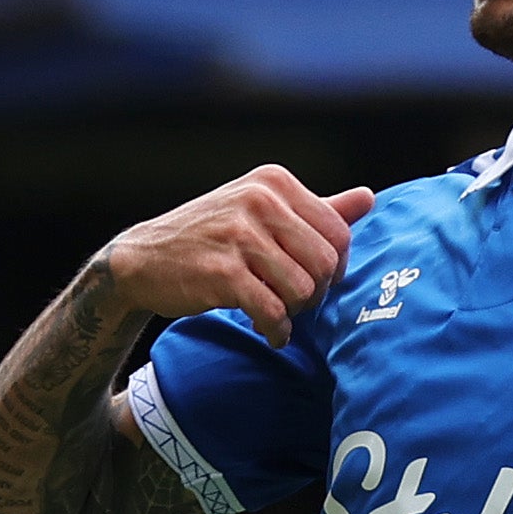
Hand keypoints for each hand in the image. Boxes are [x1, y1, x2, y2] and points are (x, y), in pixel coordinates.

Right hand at [105, 167, 375, 348]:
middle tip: (296, 303)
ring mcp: (239, 235)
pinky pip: (273, 313)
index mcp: (274, 183)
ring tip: (278, 314)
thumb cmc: (211, 236)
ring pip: (304, 290)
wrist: (143, 259)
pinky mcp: (222, 272)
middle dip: (318, 293)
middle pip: (327, 264)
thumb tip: (369, 198)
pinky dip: (277, 331)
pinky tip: (268, 331)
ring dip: (295, 314)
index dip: (335, 267)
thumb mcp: (261, 211)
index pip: (339, 233)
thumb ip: (317, 208)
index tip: (314, 281)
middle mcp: (259, 201)